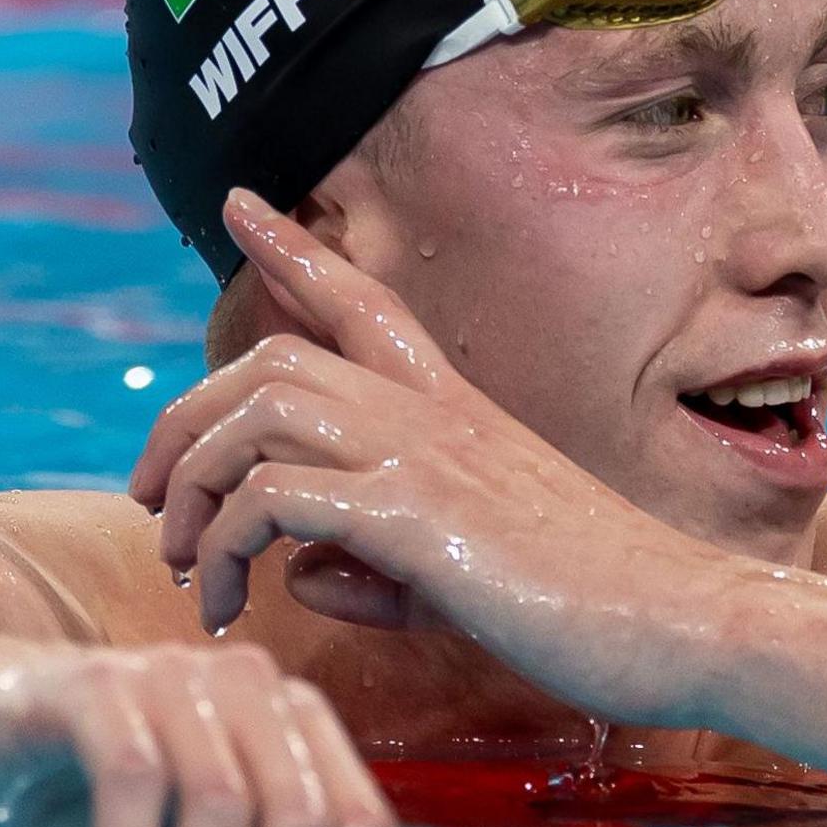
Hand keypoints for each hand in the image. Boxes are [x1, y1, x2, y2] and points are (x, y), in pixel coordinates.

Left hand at [126, 187, 736, 724]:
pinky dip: (227, 545)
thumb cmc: (592, 606)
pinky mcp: (416, 515)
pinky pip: (272, 500)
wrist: (679, 622)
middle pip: (271, 361)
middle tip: (147, 494)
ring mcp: (424, 455)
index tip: (243, 204)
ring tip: (182, 566)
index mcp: (457, 410)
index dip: (296, 250)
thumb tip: (302, 572)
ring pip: (257, 415)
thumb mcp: (465, 575)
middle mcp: (434, 413)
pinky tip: (230, 602)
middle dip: (183, 420)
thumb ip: (378, 564)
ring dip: (191, 488)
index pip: (366, 301)